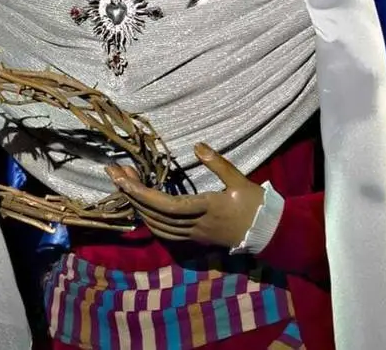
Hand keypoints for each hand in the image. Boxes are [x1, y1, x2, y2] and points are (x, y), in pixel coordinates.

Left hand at [105, 143, 263, 247]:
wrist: (270, 234)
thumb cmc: (256, 206)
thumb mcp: (240, 181)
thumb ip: (218, 163)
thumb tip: (197, 145)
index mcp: (205, 209)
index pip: (165, 204)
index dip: (141, 193)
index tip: (123, 178)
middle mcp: (195, 225)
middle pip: (154, 214)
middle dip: (131, 194)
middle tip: (115, 173)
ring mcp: (193, 235)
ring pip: (156, 226)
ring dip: (137, 206)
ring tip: (124, 185)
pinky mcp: (194, 239)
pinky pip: (165, 233)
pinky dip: (148, 220)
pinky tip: (140, 207)